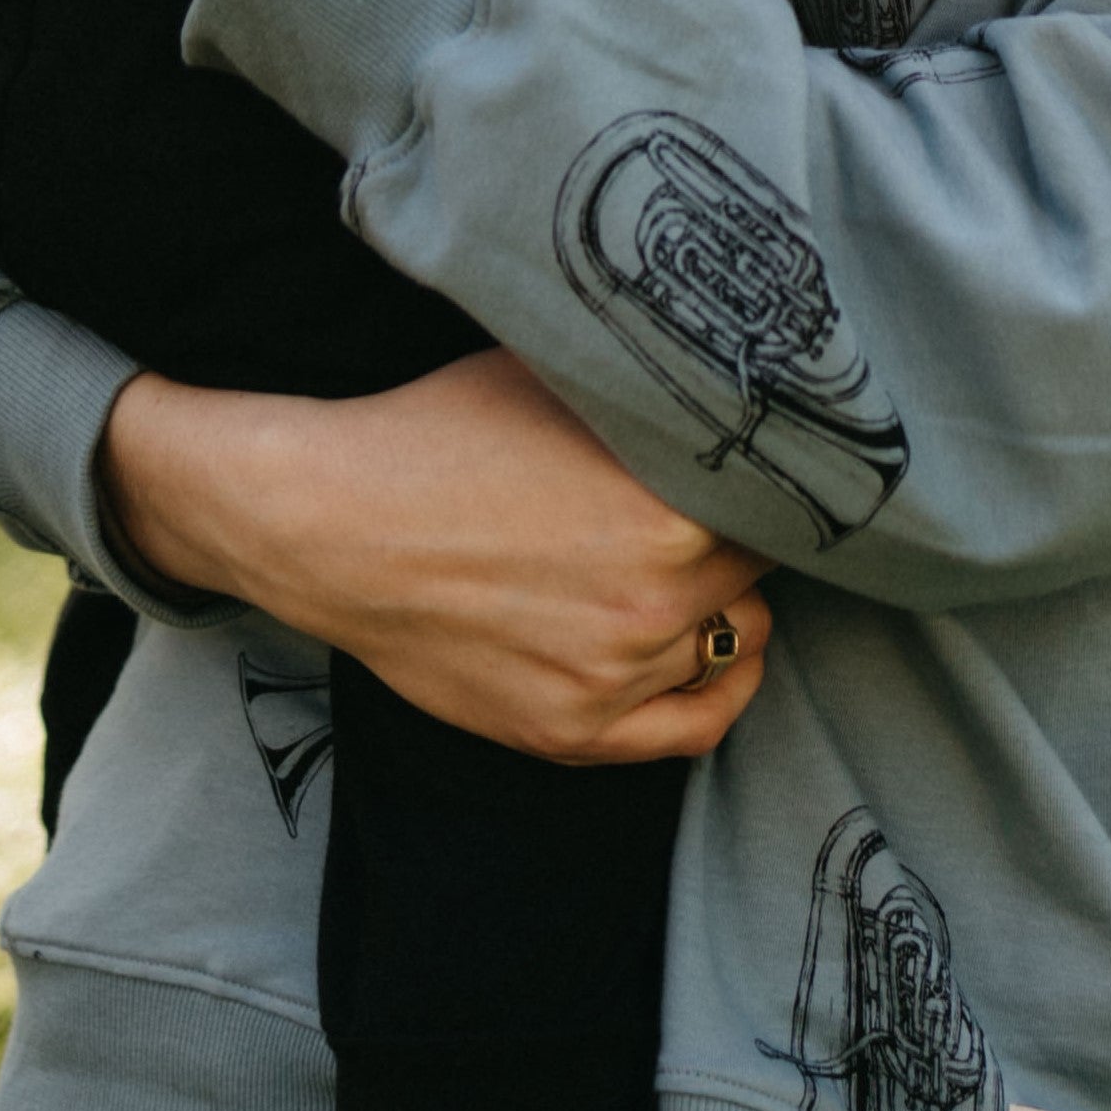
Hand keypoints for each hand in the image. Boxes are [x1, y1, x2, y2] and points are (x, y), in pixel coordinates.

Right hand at [101, 353, 773, 763]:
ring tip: (688, 568)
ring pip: (731, 639)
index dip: (765, 476)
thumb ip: (659, 396)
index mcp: (672, 509)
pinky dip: (718, 690)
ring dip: (720, 603)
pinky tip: (720, 656)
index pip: (774, 500)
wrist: (335, 522)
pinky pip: (694, 727)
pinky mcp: (572, 731)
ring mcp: (616, 676)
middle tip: (712, 507)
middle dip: (738, 534)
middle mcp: (659, 601)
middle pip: (758, 570)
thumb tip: (731, 380)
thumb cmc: (444, 432)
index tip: (756, 462)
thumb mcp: (568, 379)